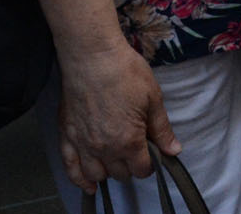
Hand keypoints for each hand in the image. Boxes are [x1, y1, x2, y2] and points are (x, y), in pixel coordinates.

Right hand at [53, 38, 179, 192]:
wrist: (92, 56)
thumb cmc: (124, 72)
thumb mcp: (153, 98)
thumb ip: (162, 129)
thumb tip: (173, 150)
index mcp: (128, 140)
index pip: (141, 169)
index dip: (150, 165)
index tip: (152, 155)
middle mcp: (104, 148)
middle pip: (120, 173)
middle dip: (130, 167)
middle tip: (135, 152)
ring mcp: (83, 144)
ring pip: (96, 174)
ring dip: (108, 173)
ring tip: (115, 162)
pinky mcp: (67, 136)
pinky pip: (70, 168)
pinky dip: (79, 180)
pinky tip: (89, 184)